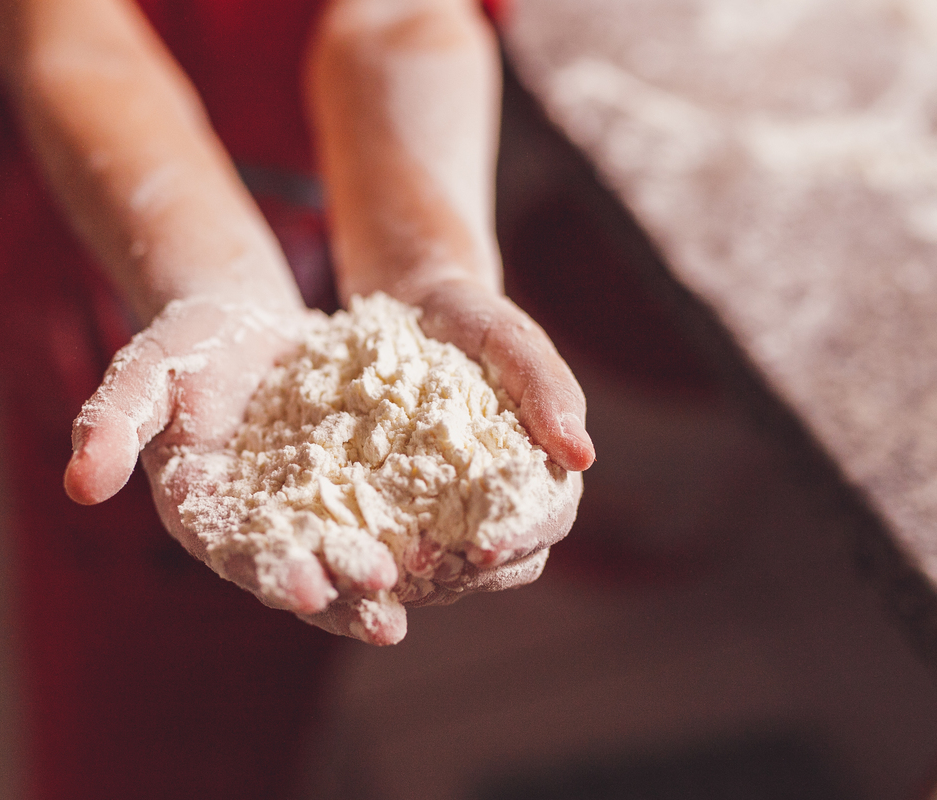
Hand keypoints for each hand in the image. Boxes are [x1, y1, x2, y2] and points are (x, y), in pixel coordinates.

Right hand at [64, 296, 410, 643]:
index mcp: (202, 513)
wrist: (242, 324)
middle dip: (338, 597)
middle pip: (298, 571)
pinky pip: (380, 521)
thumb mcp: (144, 372)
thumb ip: (110, 422)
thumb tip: (78, 484)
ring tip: (417, 604)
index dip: (268, 572)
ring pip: (342, 560)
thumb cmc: (184, 346)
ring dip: (378, 587)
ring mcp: (304, 514)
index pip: (234, 553)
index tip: (302, 588)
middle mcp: (254, 528)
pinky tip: (451, 553)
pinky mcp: (347, 491)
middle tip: (381, 617)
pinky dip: (410, 538)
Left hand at [373, 275, 591, 602]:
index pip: (545, 522)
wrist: (412, 311)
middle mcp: (502, 501)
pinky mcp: (405, 512)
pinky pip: (400, 552)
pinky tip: (353, 555)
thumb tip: (584, 456)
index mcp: (541, 470)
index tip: (485, 548)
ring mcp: (453, 513)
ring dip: (422, 579)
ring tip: (383, 569)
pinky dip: (383, 561)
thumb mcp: (510, 338)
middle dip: (465, 573)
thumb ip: (547, 388)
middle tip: (419, 564)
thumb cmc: (473, 321)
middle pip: (502, 564)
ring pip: (452, 571)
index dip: (518, 540)